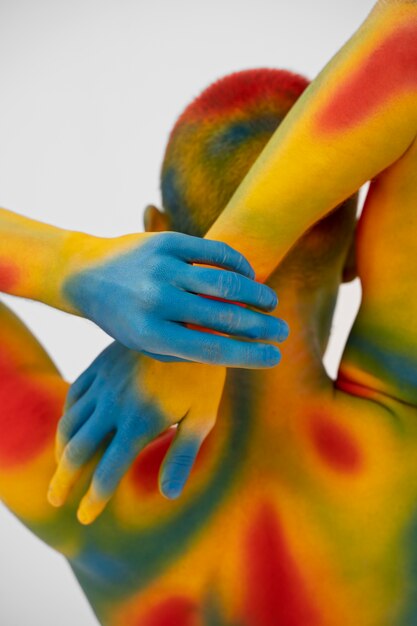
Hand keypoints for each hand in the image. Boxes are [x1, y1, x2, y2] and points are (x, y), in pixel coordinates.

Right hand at [47, 342, 229, 523]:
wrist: (192, 325)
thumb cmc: (204, 376)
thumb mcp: (202, 417)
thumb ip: (182, 455)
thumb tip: (169, 493)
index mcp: (139, 423)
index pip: (107, 472)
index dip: (94, 499)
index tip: (86, 517)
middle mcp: (114, 405)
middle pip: (77, 452)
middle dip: (63, 481)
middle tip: (56, 500)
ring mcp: (104, 384)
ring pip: (69, 424)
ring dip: (60, 451)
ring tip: (61, 469)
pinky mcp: (100, 366)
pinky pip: (73, 396)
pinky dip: (66, 418)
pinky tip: (70, 429)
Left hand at [62, 231, 286, 366]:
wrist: (87, 275)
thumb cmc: (124, 317)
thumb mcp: (148, 343)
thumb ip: (189, 350)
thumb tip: (238, 348)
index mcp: (151, 334)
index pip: (213, 349)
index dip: (250, 355)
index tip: (274, 356)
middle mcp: (157, 300)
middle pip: (225, 315)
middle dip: (262, 326)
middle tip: (282, 331)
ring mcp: (162, 267)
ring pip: (225, 282)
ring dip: (256, 294)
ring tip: (271, 303)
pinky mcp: (166, 242)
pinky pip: (215, 253)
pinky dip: (239, 265)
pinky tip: (249, 276)